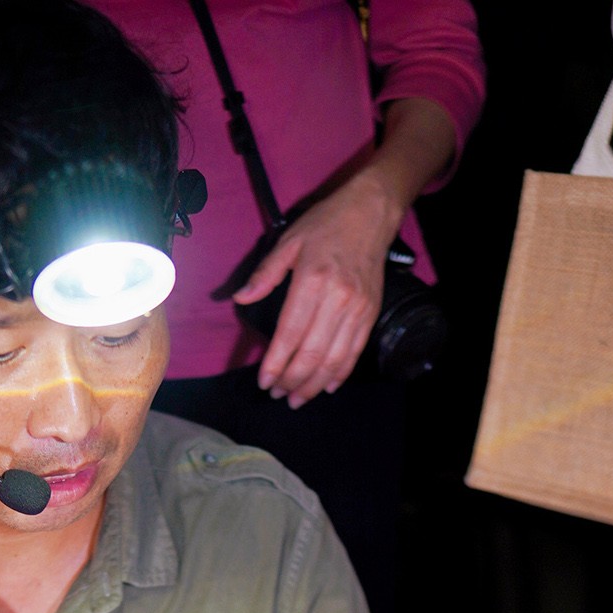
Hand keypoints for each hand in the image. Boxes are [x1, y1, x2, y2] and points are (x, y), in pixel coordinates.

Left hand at [233, 173, 402, 407]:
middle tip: (279, 395)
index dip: (277, 362)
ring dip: (315, 383)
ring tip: (299, 398)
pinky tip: (327, 386)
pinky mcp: (371, 314)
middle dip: (294, 380)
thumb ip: (265, 274)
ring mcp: (358, 309)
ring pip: (335, 358)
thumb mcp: (288, 242)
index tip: (265, 381)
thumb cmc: (325, 225)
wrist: (369, 215)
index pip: (291, 333)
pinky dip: (341, 373)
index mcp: (312, 281)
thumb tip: (241, 298)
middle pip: (313, 352)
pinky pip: (355, 351)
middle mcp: (337, 300)